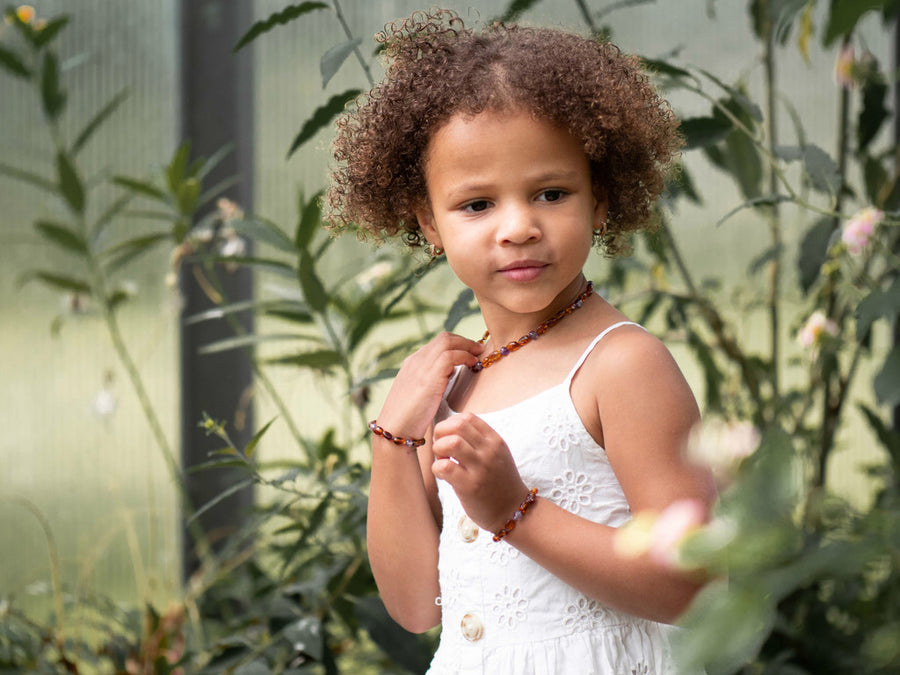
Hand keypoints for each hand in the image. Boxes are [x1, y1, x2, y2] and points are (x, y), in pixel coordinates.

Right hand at [377, 332, 482, 439]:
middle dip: (464, 341)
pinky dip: (465, 356)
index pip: (437, 344)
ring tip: (478, 355)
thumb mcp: (419, 394)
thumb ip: (431, 382)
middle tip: (478, 349)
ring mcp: (421, 366)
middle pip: (444, 338)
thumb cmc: (409, 419)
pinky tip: (473, 365)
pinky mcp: (429, 376)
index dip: (456, 345)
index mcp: (412, 363)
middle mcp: (416, 360)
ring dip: (467, 346)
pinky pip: (451, 356)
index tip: (469, 352)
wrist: (395, 429)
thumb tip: (448, 376)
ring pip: (447, 342)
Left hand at [431, 412, 528, 532]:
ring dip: (439, 450)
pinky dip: (437, 468)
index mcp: (495, 441)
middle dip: (441, 433)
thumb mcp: (497, 455)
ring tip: (443, 460)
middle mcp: (489, 451)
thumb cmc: (499, 483)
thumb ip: (479, 441)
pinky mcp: (470, 486)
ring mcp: (481, 468)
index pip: (468, 417)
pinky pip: (445, 467)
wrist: (513, 510)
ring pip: (451, 443)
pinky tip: (443, 475)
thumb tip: (450, 430)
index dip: (451, 424)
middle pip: (458, 426)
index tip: (448, 437)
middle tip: (441, 448)